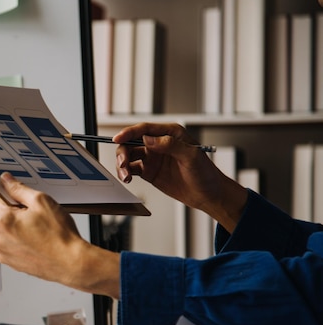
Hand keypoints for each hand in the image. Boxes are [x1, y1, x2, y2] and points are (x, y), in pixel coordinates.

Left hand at [0, 173, 119, 297]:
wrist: (71, 263)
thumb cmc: (60, 236)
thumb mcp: (41, 201)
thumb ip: (19, 189)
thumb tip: (6, 181)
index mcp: (1, 221)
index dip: (5, 188)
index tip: (12, 188)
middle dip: (14, 209)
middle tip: (35, 213)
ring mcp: (2, 252)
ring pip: (5, 229)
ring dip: (17, 225)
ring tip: (37, 229)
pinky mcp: (10, 262)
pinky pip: (10, 243)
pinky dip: (20, 239)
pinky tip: (36, 239)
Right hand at [114, 123, 247, 231]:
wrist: (208, 195)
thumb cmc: (205, 173)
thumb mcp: (191, 156)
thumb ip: (169, 145)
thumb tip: (148, 139)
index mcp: (170, 134)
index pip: (144, 129)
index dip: (128, 133)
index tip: (117, 139)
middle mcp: (159, 144)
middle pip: (132, 142)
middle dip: (123, 152)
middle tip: (123, 163)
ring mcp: (153, 158)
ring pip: (129, 156)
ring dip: (122, 164)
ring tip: (126, 176)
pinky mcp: (149, 172)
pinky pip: (131, 169)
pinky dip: (125, 173)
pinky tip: (128, 179)